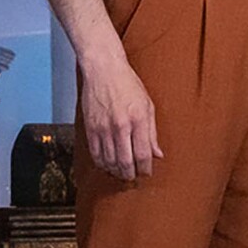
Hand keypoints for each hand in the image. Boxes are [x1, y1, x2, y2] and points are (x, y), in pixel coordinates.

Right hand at [79, 49, 159, 180]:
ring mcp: (103, 128)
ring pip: (109, 161)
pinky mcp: (90, 128)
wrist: (103, 70)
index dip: (146, 169)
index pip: (143, 154)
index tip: (147, 172)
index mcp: (138, 120)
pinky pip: (95, 154)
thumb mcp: (148, 106)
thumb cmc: (128, 85)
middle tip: (134, 177)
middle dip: (130, 175)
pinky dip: (102, 164)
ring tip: (122, 173)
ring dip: (116, 171)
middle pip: (125, 162)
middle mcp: (120, 126)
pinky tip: (108, 165)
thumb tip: (157, 154)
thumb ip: (152, 132)